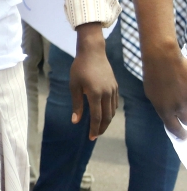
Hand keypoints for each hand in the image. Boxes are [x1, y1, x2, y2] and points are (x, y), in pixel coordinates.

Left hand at [70, 23, 117, 138]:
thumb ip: (76, 104)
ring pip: (112, 111)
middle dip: (101, 128)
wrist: (93, 52)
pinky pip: (114, 104)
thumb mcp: (74, 86)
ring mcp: (113, 90)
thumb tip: (75, 121)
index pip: (97, 117)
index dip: (94, 128)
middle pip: (107, 117)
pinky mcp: (116, 87)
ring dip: (106, 121)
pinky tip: (105, 114)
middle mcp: (107, 94)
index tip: (91, 137)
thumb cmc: (79, 68)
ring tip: (99, 127)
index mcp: (95, 94)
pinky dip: (110, 112)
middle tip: (95, 136)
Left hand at [142, 44, 186, 138]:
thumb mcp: (152, 95)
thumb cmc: (153, 75)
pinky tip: (183, 89)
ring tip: (180, 98)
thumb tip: (170, 117)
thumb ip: (162, 108)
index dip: (180, 135)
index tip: (182, 138)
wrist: (162, 58)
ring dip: (186, 106)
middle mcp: (179, 107)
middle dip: (185, 119)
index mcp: (164, 110)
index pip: (175, 129)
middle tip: (183, 117)